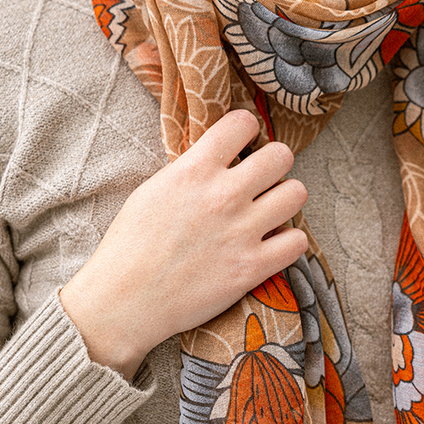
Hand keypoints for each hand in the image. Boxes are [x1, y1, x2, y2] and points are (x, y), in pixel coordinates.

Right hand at [60, 110, 307, 379]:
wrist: (124, 301)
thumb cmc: (130, 247)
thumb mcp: (153, 190)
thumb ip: (191, 171)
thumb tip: (219, 160)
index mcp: (194, 170)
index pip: (243, 122)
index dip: (247, 131)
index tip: (242, 146)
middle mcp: (224, 195)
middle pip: (281, 155)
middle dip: (274, 165)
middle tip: (262, 181)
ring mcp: (242, 232)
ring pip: (297, 193)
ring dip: (286, 200)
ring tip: (270, 212)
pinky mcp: (252, 268)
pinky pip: (298, 242)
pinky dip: (289, 243)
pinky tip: (272, 245)